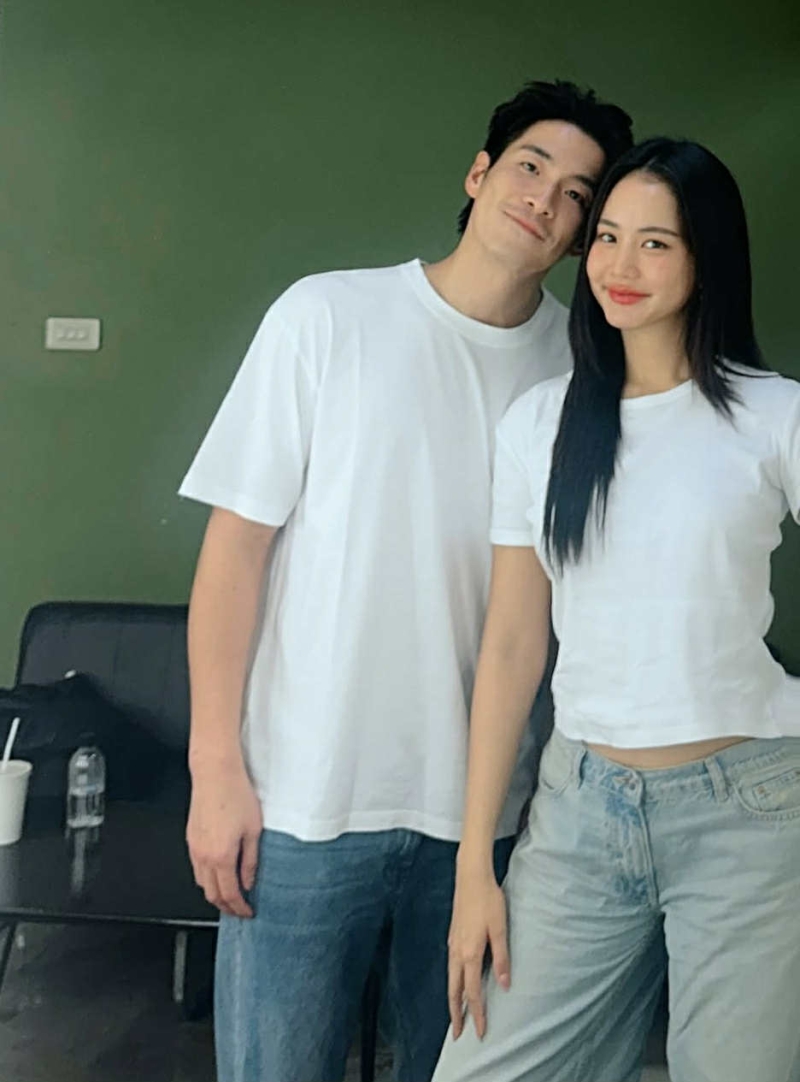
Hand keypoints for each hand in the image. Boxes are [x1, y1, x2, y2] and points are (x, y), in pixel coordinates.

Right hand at [186, 761, 262, 917]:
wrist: (215, 773)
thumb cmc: (236, 795)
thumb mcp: (253, 830)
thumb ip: (251, 860)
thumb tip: (249, 881)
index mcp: (222, 856)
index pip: (230, 894)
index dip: (239, 908)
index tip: (247, 912)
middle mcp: (204, 856)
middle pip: (212, 894)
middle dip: (226, 906)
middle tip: (239, 908)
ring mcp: (194, 848)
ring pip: (202, 883)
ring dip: (215, 893)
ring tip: (230, 893)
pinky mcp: (190, 838)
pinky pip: (196, 868)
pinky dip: (207, 878)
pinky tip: (218, 873)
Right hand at [447, 863, 509, 1039]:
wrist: (470, 876)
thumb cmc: (488, 900)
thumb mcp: (500, 928)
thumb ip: (502, 958)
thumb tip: (505, 985)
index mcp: (469, 953)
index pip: (472, 992)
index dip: (477, 1014)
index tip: (481, 1033)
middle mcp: (456, 952)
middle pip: (454, 991)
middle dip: (456, 1014)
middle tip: (458, 1035)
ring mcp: (452, 944)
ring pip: (450, 979)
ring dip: (453, 1000)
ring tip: (457, 1015)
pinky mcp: (453, 936)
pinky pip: (451, 968)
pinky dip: (453, 983)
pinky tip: (458, 983)